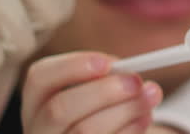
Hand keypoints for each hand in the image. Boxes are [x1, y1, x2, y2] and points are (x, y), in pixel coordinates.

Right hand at [22, 52, 161, 133]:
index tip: (108, 62)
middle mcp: (39, 130)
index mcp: (38, 102)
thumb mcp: (101, 89)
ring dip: (125, 110)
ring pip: (84, 130)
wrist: (111, 133)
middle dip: (103, 92)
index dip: (72, 67)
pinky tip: (144, 118)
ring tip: (151, 95)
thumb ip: (109, 77)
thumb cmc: (105, 106)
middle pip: (58, 110)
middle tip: (136, 81)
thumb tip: (131, 76)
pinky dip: (130, 129)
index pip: (40, 79)